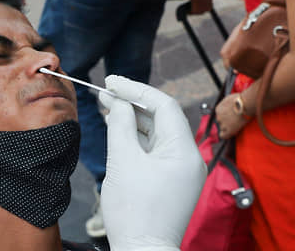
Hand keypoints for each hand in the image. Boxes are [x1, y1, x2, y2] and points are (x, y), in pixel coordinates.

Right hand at [98, 76, 205, 250]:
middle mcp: (189, 158)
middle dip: (133, 103)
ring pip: (157, 134)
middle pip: (162, 118)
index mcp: (185, 151)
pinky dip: (137, 139)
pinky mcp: (170, 181)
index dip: (136, 90)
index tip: (112, 81)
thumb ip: (121, 126)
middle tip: (105, 90)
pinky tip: (117, 127)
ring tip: (107, 105)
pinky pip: (155, 151)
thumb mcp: (123, 162)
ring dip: (132, 119)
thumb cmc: (135, 213)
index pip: (164, 105)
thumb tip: (120, 102)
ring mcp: (181, 171)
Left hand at [215, 93, 250, 139]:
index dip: (225, 115)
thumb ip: (226, 103)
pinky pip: (224, 136)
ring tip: (237, 124)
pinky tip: (230, 133)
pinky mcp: (229, 130)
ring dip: (228, 126)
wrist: (246, 104)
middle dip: (226, 120)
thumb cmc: (240, 99)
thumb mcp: (229, 98)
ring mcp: (223, 124)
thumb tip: (228, 104)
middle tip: (235, 119)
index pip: (219, 114)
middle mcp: (219, 117)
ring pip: (223, 128)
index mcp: (218, 109)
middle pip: (221, 121)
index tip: (231, 114)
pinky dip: (226, 135)